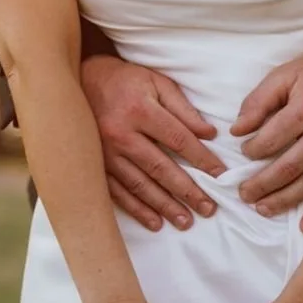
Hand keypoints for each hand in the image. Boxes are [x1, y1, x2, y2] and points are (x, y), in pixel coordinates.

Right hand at [82, 55, 225, 231]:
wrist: (81, 81)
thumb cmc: (126, 81)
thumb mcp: (157, 83)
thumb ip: (183, 108)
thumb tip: (209, 135)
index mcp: (140, 110)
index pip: (178, 139)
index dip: (202, 159)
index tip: (220, 175)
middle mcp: (121, 134)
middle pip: (160, 168)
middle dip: (187, 191)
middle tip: (208, 208)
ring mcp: (105, 152)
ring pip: (139, 185)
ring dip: (164, 206)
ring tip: (186, 221)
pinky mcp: (95, 164)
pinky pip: (117, 192)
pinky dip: (136, 209)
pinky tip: (154, 222)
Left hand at [232, 45, 302, 232]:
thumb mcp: (287, 75)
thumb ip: (259, 101)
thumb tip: (237, 130)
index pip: (271, 140)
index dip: (252, 150)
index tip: (244, 153)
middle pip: (288, 167)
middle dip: (262, 184)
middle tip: (244, 194)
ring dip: (285, 200)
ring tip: (263, 209)